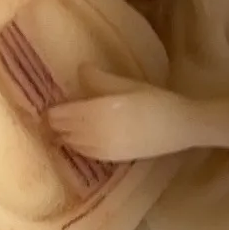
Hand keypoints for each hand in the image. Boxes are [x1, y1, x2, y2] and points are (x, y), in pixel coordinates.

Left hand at [48, 67, 194, 162]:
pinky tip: (80, 138)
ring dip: (65, 135)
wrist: (180, 127)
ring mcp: (103, 150)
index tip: (48, 104)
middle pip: (63, 131)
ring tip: (63, 126)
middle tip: (52, 114)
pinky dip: (77, 145)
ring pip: (72, 144)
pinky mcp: (112, 159)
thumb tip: (79, 70)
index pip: (61, 115)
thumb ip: (99, 79)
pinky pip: (84, 153)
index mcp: (97, 112)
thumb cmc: (154, 100)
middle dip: (55, 124)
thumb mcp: (126, 84)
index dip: (51, 111)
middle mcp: (95, 134)